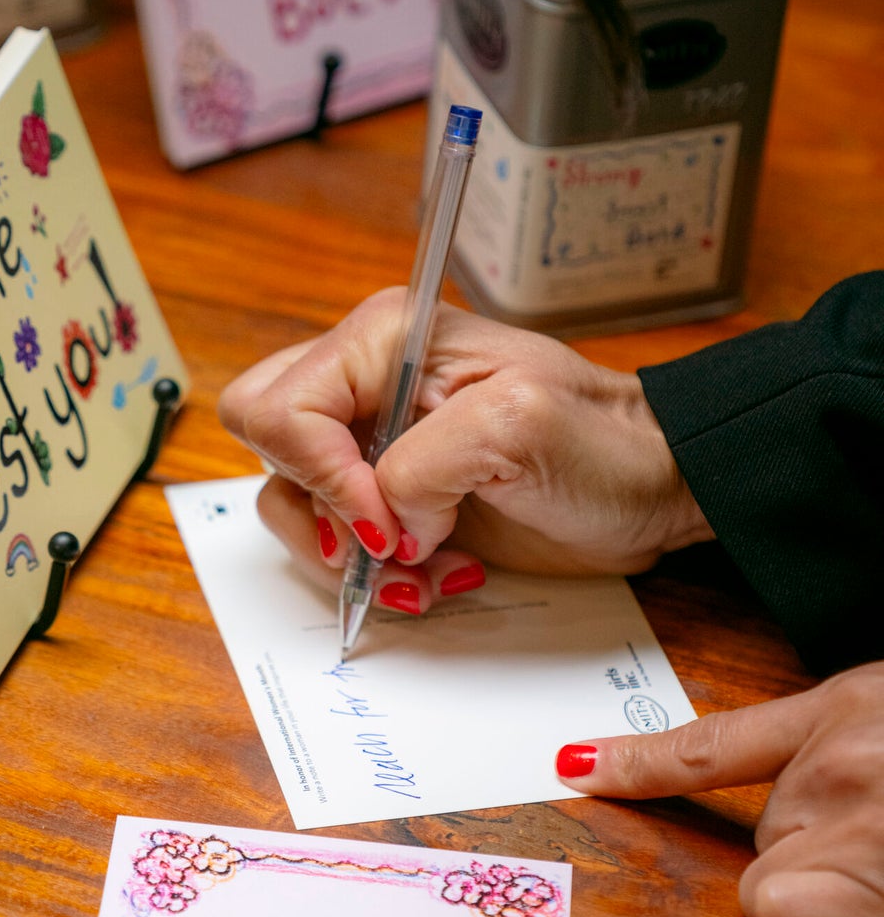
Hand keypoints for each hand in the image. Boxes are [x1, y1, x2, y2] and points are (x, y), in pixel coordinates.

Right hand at [218, 292, 711, 586]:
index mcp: (383, 339)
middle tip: (391, 541)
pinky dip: (378, 576)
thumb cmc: (604, 442)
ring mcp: (372, 445)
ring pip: (292, 508)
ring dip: (356, 560)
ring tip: (433, 567)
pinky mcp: (389, 499)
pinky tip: (443, 573)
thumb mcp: (519, 428)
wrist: (650, 486)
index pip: (279, 408)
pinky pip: (336, 545)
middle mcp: (364, 385)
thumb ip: (422, 466)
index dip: (321, 477)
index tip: (388, 520)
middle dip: (320, 514)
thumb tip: (380, 524)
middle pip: (265, 450)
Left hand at [555, 666, 883, 916]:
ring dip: (826, 914)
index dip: (638, 762)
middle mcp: (837, 773)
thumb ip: (837, 750)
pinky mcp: (868, 908)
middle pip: (757, 851)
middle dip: (805, 864)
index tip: (574, 767)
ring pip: (772, 907)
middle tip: (874, 852)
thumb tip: (783, 799)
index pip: (713, 745)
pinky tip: (883, 913)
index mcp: (846, 716)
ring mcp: (854, 840)